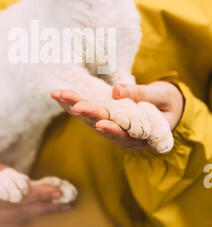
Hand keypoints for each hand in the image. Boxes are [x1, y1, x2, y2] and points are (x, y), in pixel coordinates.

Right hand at [0, 152, 68, 226]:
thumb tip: (11, 174)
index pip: (15, 198)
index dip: (39, 193)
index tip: (59, 188)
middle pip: (19, 213)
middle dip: (46, 206)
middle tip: (69, 199)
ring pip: (14, 223)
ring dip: (38, 215)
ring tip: (59, 207)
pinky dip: (22, 222)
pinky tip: (33, 216)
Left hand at [52, 81, 183, 150]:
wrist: (166, 109)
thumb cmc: (166, 104)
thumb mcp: (160, 97)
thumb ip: (141, 95)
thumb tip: (116, 90)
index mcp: (140, 135)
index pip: (124, 134)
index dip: (112, 130)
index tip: (101, 123)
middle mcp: (122, 135)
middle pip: (101, 125)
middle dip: (87, 113)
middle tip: (73, 103)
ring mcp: (111, 126)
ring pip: (90, 119)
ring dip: (73, 106)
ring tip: (59, 95)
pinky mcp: (104, 117)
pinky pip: (87, 112)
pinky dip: (73, 103)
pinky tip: (59, 95)